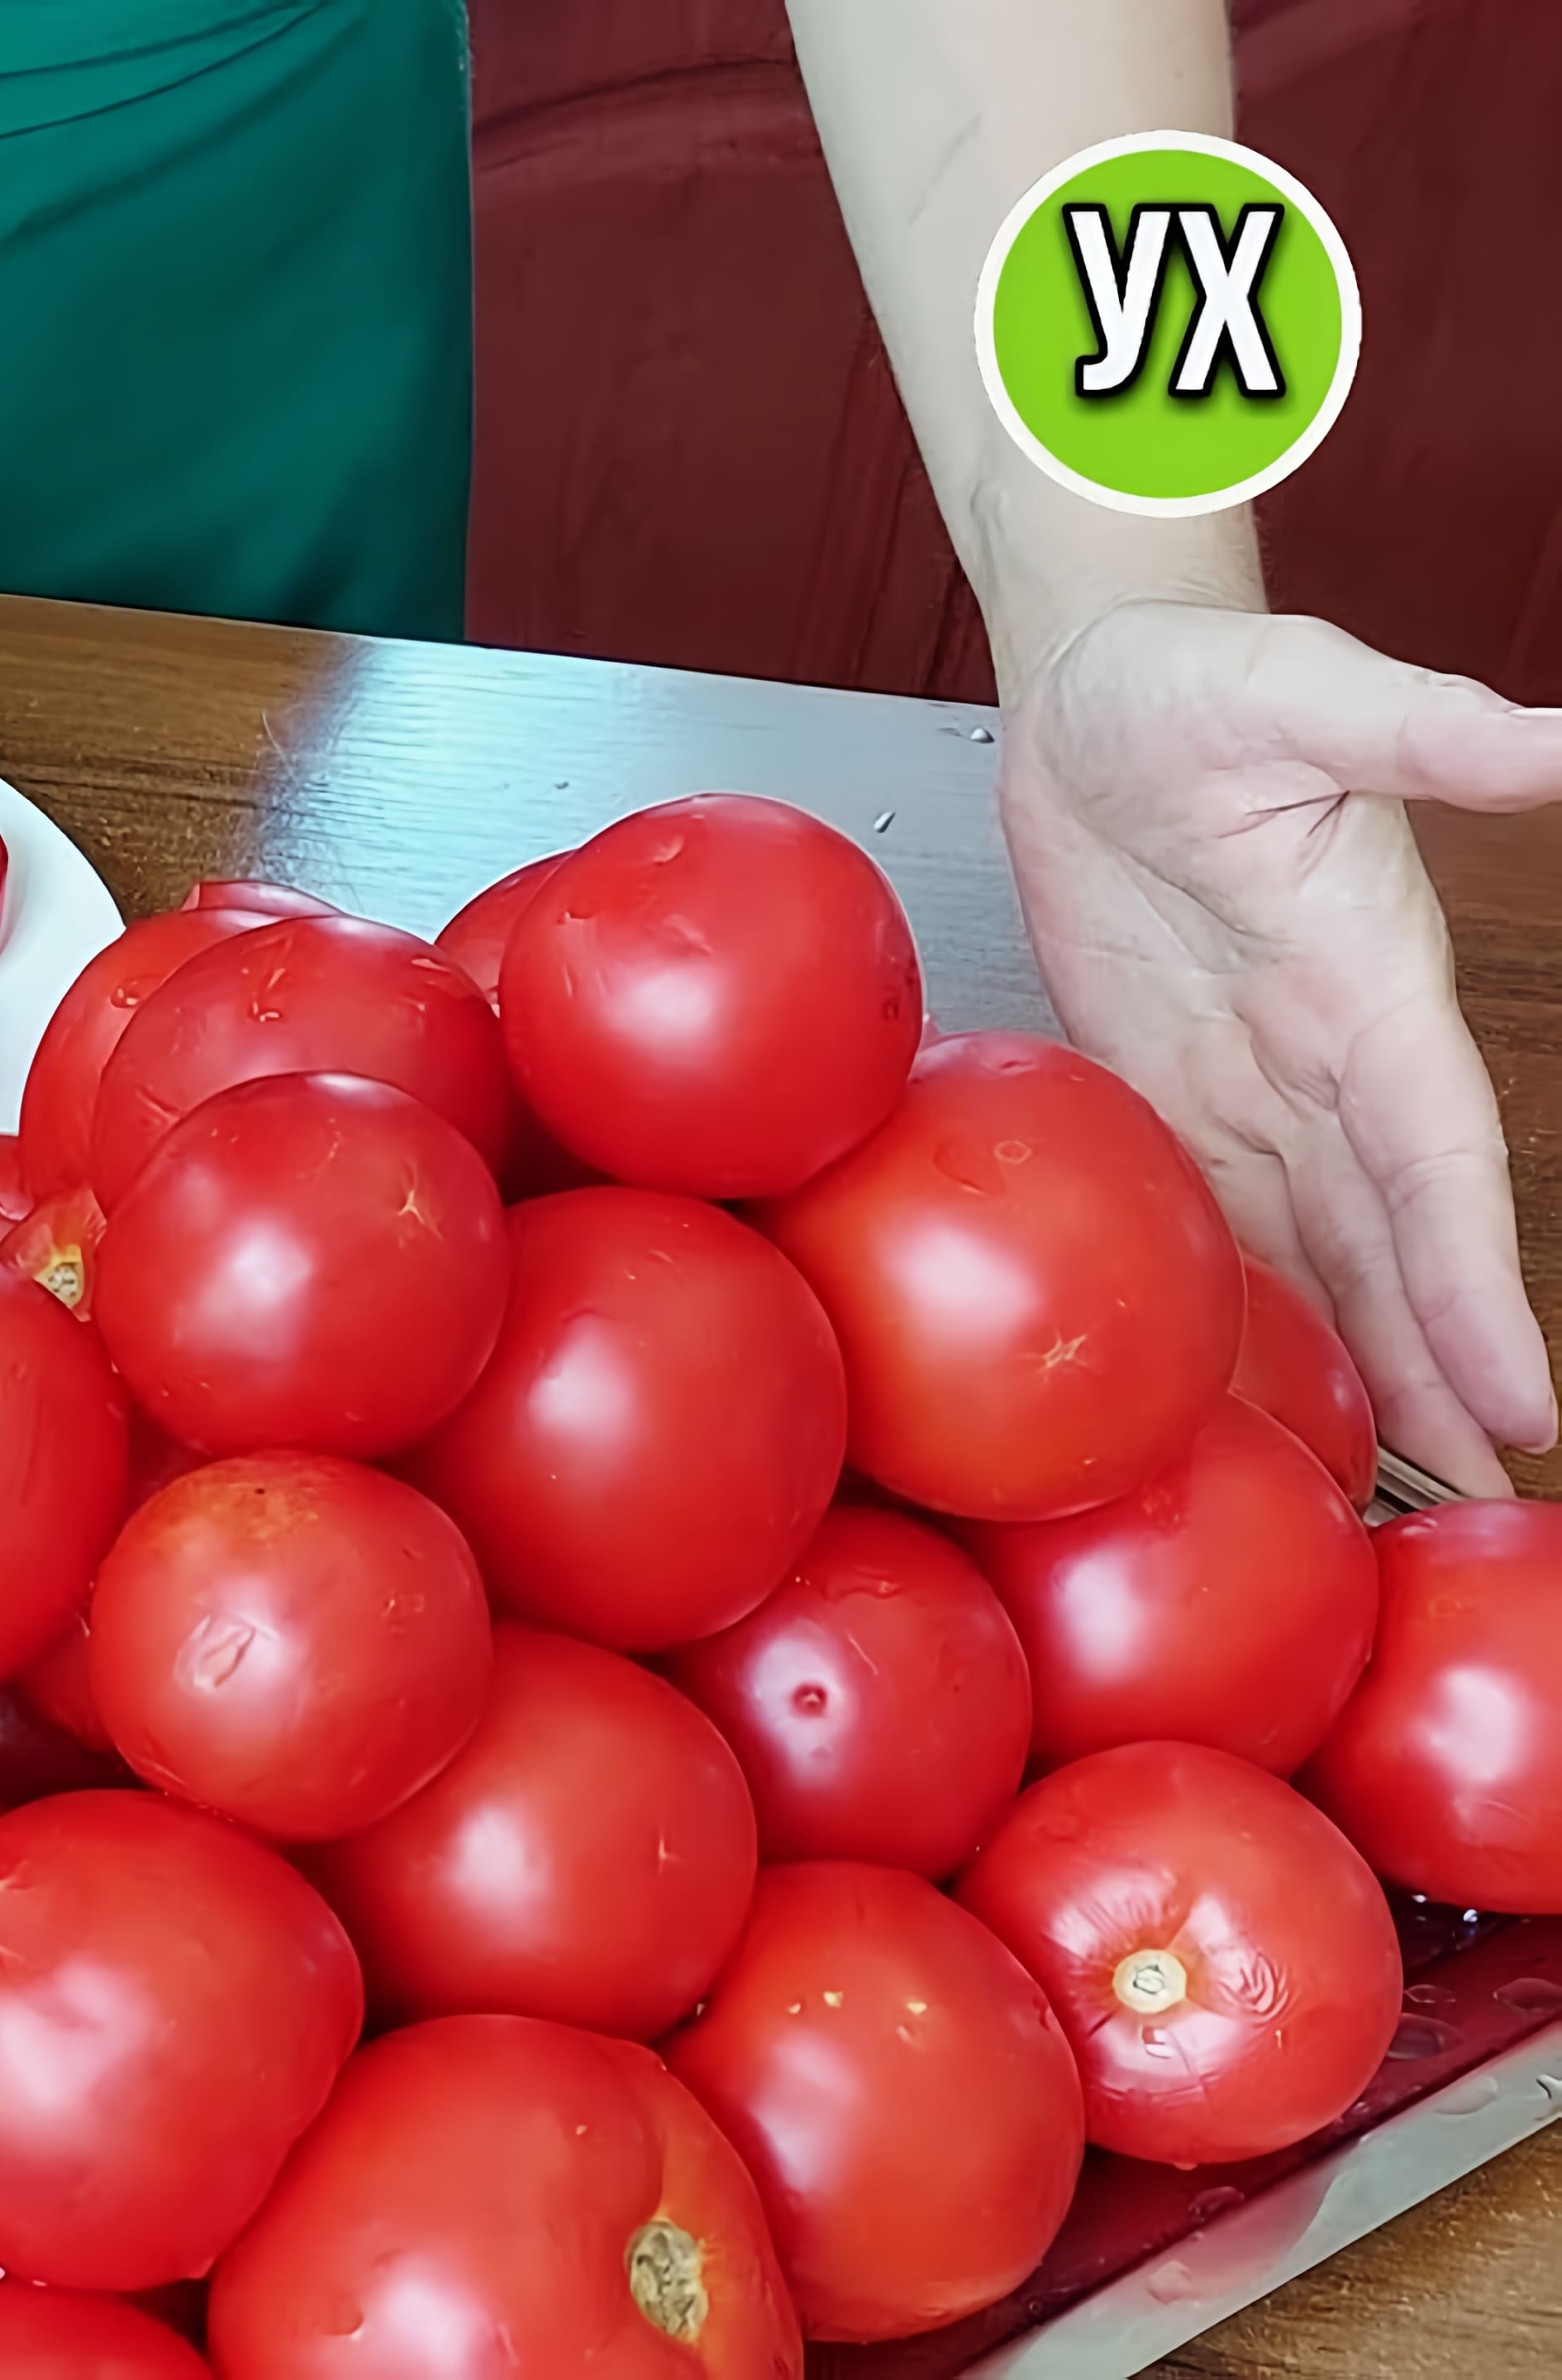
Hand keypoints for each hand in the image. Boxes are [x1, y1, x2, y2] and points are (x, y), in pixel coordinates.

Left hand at [995, 598, 1561, 1492]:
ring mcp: (1248, 1079)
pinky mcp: (1162, 1082)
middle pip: (1394, 1240)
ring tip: (1384, 1482)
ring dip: (1353, 1357)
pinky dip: (1236, 1300)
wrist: (1097, 682)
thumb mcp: (1299, 687)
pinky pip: (1212, 1212)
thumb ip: (1422, 725)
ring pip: (1317, 1249)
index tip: (1523, 1396)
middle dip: (1435, 1364)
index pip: (1443, 1167)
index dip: (1479, 1284)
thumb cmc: (1198, 677)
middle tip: (1470, 1495)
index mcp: (1374, 986)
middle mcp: (1328, 1056)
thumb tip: (1557, 740)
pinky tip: (1250, 1380)